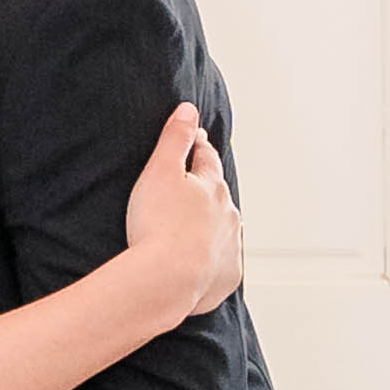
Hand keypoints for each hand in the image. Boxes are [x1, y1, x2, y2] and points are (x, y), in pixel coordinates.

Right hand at [125, 103, 243, 318]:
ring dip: (212, 224)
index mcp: (212, 186)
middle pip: (218, 194)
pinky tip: (198, 263)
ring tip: (195, 227)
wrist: (168, 280)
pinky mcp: (227, 276)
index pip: (206, 158)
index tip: (195, 140)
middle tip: (193, 185)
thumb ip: (175, 138)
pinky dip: (212, 259)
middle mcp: (229, 214)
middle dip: (207, 188)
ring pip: (224, 228)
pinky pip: (221, 263)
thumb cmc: (158, 225)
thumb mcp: (160, 170)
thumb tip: (189, 109)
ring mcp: (230, 246)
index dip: (197, 146)